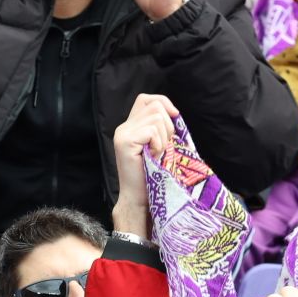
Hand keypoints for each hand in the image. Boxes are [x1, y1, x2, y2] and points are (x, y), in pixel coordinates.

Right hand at [110, 92, 178, 235]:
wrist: (139, 197)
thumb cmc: (151, 174)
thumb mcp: (157, 145)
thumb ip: (159, 128)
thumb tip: (173, 112)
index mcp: (129, 126)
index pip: (146, 99)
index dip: (163, 102)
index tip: (174, 116)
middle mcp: (123, 127)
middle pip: (155, 107)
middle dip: (168, 125)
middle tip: (163, 146)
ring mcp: (122, 134)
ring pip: (156, 118)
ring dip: (164, 137)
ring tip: (158, 153)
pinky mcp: (125, 142)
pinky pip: (152, 131)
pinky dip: (159, 143)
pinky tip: (153, 156)